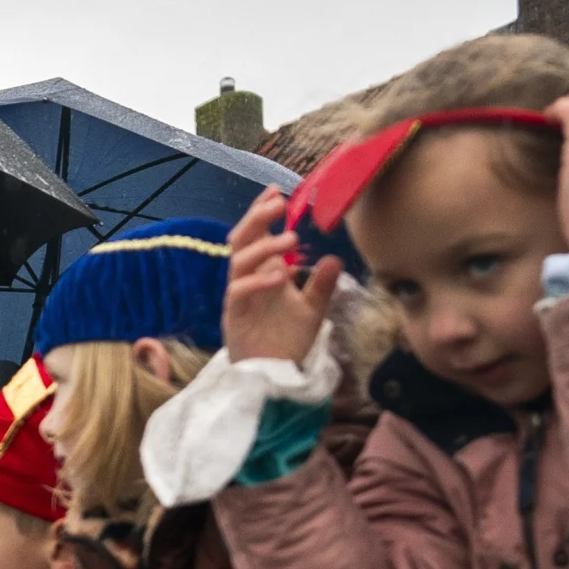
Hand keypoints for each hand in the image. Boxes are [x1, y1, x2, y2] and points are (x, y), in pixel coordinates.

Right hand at [225, 188, 337, 365]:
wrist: (273, 377)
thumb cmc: (286, 343)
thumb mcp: (312, 310)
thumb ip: (321, 285)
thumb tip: (334, 258)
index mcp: (263, 274)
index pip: (257, 235)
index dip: (262, 212)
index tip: (277, 190)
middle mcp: (247, 281)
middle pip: (242, 241)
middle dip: (257, 218)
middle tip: (278, 202)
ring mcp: (239, 298)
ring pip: (239, 262)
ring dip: (264, 247)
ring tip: (291, 239)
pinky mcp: (234, 317)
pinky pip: (239, 292)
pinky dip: (257, 281)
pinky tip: (279, 277)